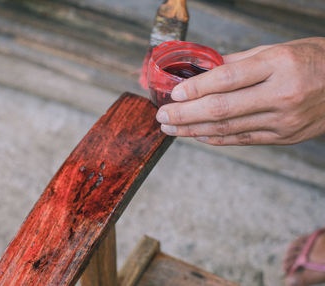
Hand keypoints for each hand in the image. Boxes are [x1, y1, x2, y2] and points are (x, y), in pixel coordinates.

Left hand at [156, 37, 324, 144]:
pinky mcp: (284, 137)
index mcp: (279, 65)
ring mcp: (283, 120)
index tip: (173, 93)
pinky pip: (242, 140)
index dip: (196, 88)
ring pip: (228, 128)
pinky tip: (196, 135)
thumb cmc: (312, 61)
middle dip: (185, 114)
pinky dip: (215, 138)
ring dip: (193, 130)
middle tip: (162, 116)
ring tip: (171, 128)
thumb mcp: (277, 50)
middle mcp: (281, 94)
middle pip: (222, 108)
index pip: (227, 79)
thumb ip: (238, 63)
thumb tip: (203, 72)